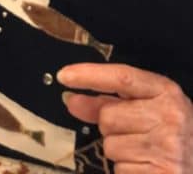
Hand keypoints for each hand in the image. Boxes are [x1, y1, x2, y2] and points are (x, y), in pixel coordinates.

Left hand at [59, 62, 192, 173]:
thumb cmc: (173, 132)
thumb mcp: (148, 107)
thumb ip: (108, 101)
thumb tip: (71, 100)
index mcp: (165, 92)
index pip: (121, 77)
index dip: (89, 74)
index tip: (64, 76)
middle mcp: (168, 117)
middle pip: (107, 117)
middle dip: (110, 127)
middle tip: (134, 132)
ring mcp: (167, 148)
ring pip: (110, 146)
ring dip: (119, 151)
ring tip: (143, 151)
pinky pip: (120, 170)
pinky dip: (127, 170)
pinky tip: (146, 166)